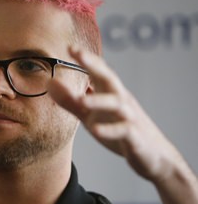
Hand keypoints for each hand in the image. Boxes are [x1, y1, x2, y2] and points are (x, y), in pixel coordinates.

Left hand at [48, 46, 182, 182]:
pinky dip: (110, 130)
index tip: (70, 47)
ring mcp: (130, 118)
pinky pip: (124, 130)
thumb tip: (49, 83)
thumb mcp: (90, 115)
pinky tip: (95, 130)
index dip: (86, 59)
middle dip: (94, 66)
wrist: (154, 156)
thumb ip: (70, 101)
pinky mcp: (135, 137)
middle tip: (79, 55)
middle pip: (110, 79)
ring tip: (82, 101)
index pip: (98, 71)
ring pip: (117, 104)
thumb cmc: (119, 130)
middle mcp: (122, 101)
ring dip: (99, 101)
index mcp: (110, 93)